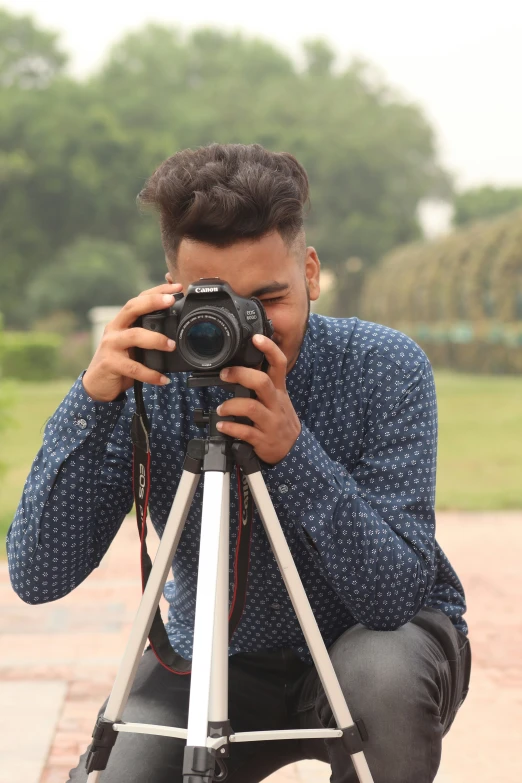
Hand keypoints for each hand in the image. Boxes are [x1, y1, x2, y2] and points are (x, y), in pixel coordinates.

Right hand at [83, 283, 182, 401]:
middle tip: (171, 301)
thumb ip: (148, 335)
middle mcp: (115, 329)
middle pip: (132, 308)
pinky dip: (151, 374)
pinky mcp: (110, 364)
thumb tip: (176, 329)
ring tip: (172, 345)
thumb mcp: (133, 345)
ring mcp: (111, 345)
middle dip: (152, 302)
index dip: (156, 291)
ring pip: (134, 336)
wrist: (97, 384)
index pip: (138, 300)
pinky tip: (163, 379)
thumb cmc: (120, 362)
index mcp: (122, 322)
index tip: (176, 287)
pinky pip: (134, 368)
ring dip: (156, 339)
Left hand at [215, 334, 300, 464]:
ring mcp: (271, 422)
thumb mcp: (277, 399)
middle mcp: (276, 403)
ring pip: (251, 407)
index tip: (256, 338)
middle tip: (225, 374)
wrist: (293, 450)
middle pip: (262, 382)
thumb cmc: (280, 420)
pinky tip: (222, 427)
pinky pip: (245, 432)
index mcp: (279, 390)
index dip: (269, 349)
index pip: (279, 364)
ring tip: (221, 409)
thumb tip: (242, 365)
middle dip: (241, 374)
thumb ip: (264, 383)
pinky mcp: (263, 439)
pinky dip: (230, 428)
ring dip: (231, 405)